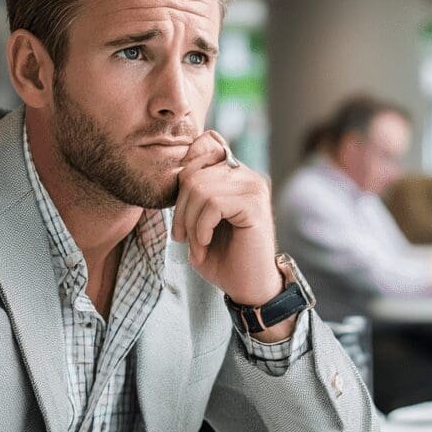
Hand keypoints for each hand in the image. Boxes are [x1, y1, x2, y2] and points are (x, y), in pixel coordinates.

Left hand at [172, 131, 281, 307]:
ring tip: (197, 244)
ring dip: (190, 222)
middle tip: (182, 236)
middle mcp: (246, 175)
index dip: (185, 172)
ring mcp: (253, 187)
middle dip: (180, 208)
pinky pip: (213, 204)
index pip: (205, 144)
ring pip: (201, 188)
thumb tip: (176, 169)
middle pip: (194, 173)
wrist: (248, 287)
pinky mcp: (254, 205)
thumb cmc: (222, 257)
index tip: (182, 209)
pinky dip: (202, 227)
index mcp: (235, 174)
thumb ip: (192, 193)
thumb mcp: (198, 221)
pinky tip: (206, 243)